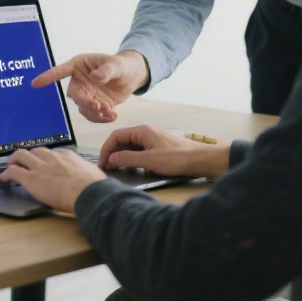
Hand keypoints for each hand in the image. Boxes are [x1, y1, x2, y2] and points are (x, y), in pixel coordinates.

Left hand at [0, 147, 106, 212]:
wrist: (87, 192)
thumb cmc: (94, 186)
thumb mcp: (93, 173)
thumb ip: (88, 172)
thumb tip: (93, 177)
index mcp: (67, 156)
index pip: (53, 153)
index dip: (46, 159)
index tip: (45, 164)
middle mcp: (52, 158)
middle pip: (36, 150)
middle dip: (29, 156)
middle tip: (24, 162)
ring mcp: (40, 167)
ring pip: (21, 156)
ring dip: (14, 160)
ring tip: (10, 166)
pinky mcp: (31, 179)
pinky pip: (14, 172)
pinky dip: (6, 173)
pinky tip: (3, 178)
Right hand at [32, 51, 148, 122]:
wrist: (132, 76)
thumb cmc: (123, 64)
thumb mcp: (117, 64)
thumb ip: (107, 70)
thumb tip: (96, 77)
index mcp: (79, 66)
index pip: (60, 71)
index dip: (48, 77)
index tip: (35, 84)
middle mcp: (79, 81)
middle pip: (74, 95)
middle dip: (84, 102)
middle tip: (98, 106)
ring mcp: (86, 94)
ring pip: (82, 108)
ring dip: (94, 112)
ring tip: (109, 111)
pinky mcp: (94, 105)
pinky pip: (92, 115)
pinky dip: (101, 118)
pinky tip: (112, 116)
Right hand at [99, 125, 229, 179]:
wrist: (199, 159)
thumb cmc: (176, 158)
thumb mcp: (149, 160)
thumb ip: (128, 158)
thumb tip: (110, 158)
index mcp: (142, 131)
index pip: (116, 136)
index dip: (106, 149)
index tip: (102, 164)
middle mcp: (145, 132)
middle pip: (122, 140)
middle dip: (112, 153)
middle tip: (107, 169)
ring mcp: (152, 139)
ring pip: (130, 146)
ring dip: (122, 156)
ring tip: (116, 169)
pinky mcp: (157, 147)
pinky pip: (139, 150)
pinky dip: (132, 158)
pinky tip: (131, 167)